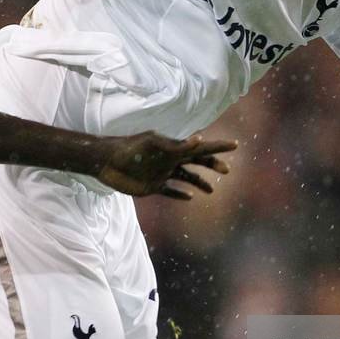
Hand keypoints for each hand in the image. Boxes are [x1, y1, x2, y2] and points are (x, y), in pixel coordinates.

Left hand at [96, 133, 236, 199]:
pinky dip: (179, 194)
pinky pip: (170, 191)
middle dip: (212, 165)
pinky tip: (189, 198)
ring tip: (211, 191)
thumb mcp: (152, 144)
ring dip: (199, 182)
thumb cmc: (128, 150)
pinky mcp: (151, 186)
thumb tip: (199, 140)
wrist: (105, 162)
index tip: (235, 145)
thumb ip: (176, 145)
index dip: (218, 147)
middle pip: (197, 162)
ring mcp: (161, 173)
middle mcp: (169, 160)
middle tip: (227, 170)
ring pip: (186, 178)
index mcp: (173, 148)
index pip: (200, 147)